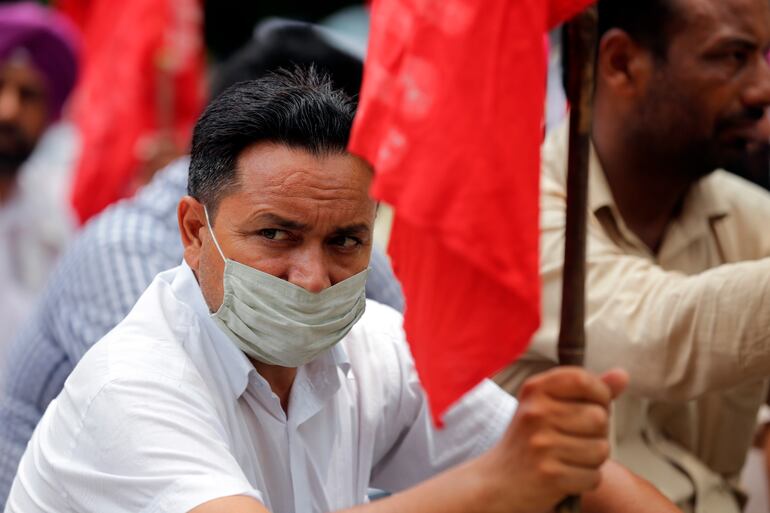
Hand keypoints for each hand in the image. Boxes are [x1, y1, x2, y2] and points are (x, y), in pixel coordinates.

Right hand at [478, 367, 627, 512]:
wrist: (498, 481)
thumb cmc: (530, 440)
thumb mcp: (550, 406)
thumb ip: (587, 390)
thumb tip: (622, 376)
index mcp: (535, 389)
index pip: (584, 380)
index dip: (600, 395)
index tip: (592, 405)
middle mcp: (536, 413)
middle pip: (599, 417)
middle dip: (596, 433)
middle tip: (573, 438)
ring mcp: (541, 444)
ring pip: (601, 449)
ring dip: (592, 459)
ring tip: (569, 457)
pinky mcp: (549, 474)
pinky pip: (593, 476)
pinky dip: (585, 480)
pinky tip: (566, 475)